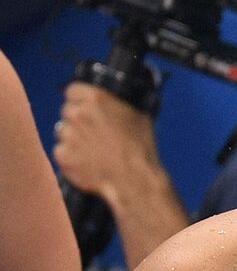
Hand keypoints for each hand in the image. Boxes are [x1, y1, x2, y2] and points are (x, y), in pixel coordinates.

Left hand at [52, 82, 160, 198]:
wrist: (134, 180)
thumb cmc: (140, 148)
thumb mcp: (139, 117)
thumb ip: (120, 105)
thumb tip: (117, 104)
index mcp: (95, 98)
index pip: (73, 91)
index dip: (81, 101)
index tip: (87, 109)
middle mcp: (77, 113)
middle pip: (68, 111)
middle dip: (78, 121)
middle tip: (95, 134)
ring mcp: (67, 134)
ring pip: (63, 132)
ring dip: (74, 138)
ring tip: (94, 151)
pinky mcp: (63, 155)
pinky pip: (62, 152)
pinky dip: (71, 157)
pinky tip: (88, 163)